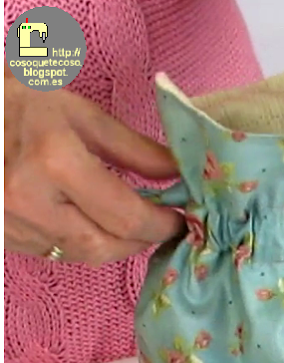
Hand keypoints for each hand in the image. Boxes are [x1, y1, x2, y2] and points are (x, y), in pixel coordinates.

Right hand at [4, 69, 182, 265]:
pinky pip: (58, 252)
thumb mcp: (78, 113)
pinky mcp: (3, 238)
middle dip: (143, 240)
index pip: (127, 216)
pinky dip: (84, 242)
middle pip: (107, 246)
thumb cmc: (13, 101)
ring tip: (132, 224)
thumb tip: (178, 173)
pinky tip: (91, 222)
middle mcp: (30, 202)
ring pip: (83, 255)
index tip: (180, 219)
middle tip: (162, 224)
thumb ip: (134, 149)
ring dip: (116, 244)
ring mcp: (11, 225)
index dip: (162, 224)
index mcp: (54, 162)